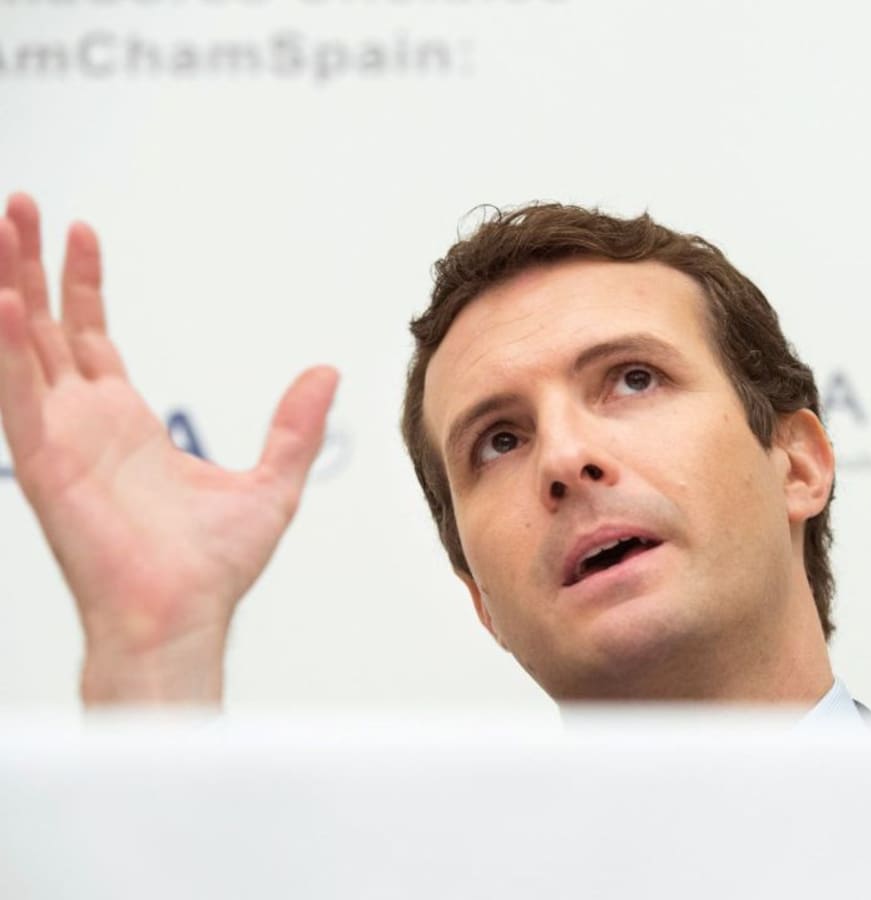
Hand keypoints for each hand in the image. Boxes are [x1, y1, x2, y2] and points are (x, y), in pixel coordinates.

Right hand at [0, 194, 337, 704]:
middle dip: (28, 264)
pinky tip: (5, 299)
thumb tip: (326, 372)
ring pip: (21, 345)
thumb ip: (294, 426)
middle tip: (19, 204)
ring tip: (0, 223)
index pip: (92, 337)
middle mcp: (84, 424)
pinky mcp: (44, 463)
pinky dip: (6, 346)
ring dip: (7, 285)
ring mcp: (59, 440)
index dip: (84, 283)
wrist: (184, 618)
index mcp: (125, 425)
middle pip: (46, 326)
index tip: (81, 232)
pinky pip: (15, 395)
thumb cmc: (212, 570)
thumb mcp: (271, 483)